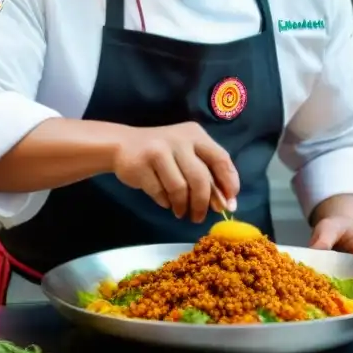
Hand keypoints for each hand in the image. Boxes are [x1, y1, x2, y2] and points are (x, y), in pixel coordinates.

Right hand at [112, 122, 238, 222]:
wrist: (122, 144)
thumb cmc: (163, 152)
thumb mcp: (188, 155)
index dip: (229, 183)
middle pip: (200, 178)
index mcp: (196, 135)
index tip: (229, 204)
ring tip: (181, 212)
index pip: (221, 159)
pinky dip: (165, 202)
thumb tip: (225, 204)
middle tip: (200, 217)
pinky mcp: (141, 164)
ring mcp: (159, 151)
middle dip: (203, 203)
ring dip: (183, 206)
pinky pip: (159, 192)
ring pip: (180, 188)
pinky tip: (166, 202)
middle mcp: (179, 140)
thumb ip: (207, 174)